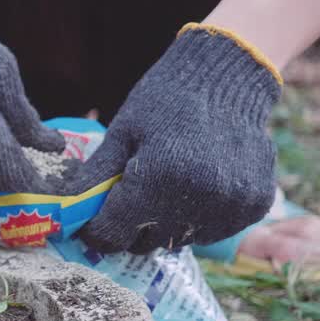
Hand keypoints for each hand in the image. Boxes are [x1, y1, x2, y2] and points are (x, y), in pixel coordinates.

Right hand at [0, 0, 63, 192]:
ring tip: (19, 150)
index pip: (24, 183)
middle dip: (25, 179)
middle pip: (2, 188)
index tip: (66, 181)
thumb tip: (54, 147)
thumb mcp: (3, 76)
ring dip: (0, 172)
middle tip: (47, 164)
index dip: (48, 187)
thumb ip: (26, 119)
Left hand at [66, 24, 281, 253]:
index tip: (95, 218)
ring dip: (166, 223)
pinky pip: (213, 231)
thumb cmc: (164, 102)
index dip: (97, 230)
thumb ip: (93, 179)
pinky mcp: (254, 207)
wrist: (227, 77)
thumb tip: (65, 215)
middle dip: (131, 226)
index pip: (112, 236)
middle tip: (134, 193)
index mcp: (156, 181)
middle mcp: (196, 201)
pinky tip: (199, 184)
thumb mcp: (119, 134)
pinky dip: (200, 217)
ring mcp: (230, 206)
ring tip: (169, 183)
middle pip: (145, 243)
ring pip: (179, 240)